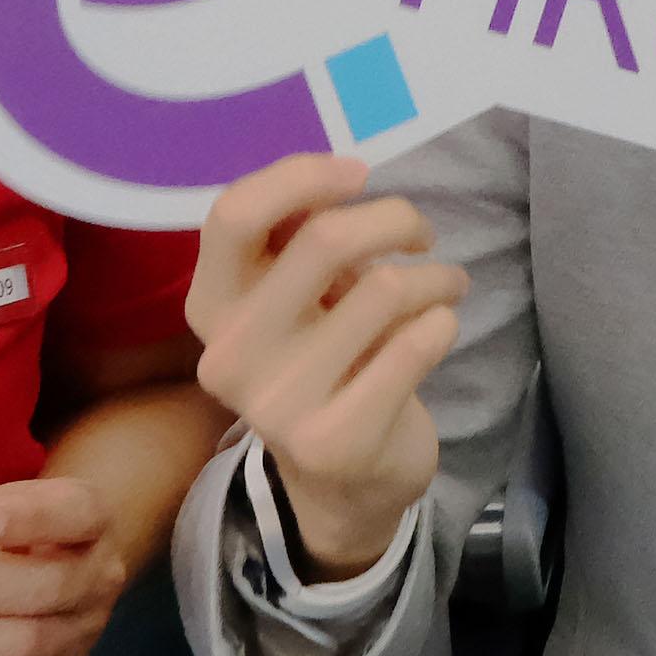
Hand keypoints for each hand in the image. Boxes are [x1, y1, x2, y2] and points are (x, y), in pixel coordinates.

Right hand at [193, 152, 459, 586]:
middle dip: (395, 218)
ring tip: (445, 286)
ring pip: (384, 289)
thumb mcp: (295, 299)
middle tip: (422, 233)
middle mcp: (228, 354)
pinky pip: (414, 345)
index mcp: (210, 306)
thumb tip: (342, 173)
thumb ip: (299, 239)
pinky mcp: (332, 441)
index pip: (233, 214)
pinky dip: (442, 321)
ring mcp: (276, 404)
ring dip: (435, 275)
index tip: (359, 172)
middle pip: (324, 239)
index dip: (301, 175)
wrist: (342, 483)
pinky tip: (440, 327)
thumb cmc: (324, 361)